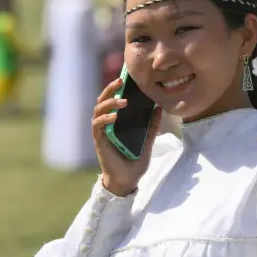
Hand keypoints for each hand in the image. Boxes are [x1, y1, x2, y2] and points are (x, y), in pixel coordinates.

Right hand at [92, 77, 162, 196]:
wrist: (128, 180)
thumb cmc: (135, 160)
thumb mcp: (147, 140)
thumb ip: (151, 125)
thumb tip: (159, 108)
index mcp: (117, 121)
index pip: (114, 99)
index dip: (117, 87)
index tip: (126, 76)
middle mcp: (107, 124)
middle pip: (103, 100)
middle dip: (110, 89)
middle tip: (121, 80)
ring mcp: (102, 132)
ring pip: (98, 110)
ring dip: (109, 102)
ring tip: (122, 100)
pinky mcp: (99, 141)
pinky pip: (97, 126)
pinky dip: (105, 118)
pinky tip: (114, 117)